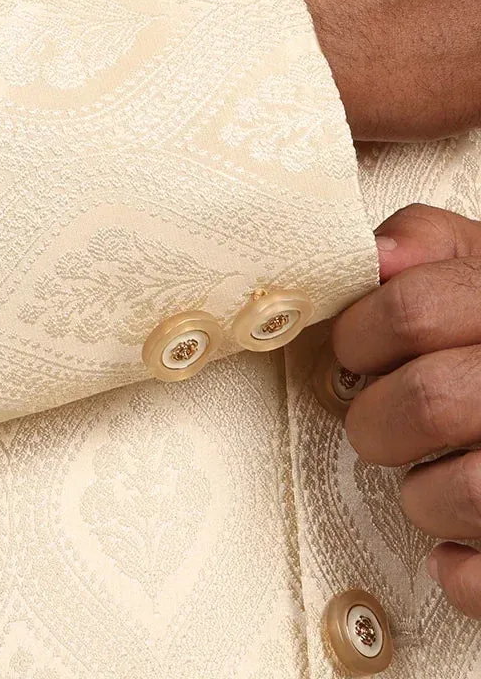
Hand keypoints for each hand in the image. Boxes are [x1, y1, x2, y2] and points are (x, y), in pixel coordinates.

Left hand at [333, 204, 480, 613]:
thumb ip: (430, 243)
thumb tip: (376, 256)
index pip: (415, 310)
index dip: (362, 334)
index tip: (356, 352)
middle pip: (428, 401)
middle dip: (378, 420)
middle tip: (381, 423)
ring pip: (459, 493)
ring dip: (420, 496)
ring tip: (428, 481)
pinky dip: (460, 572)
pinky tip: (456, 550)